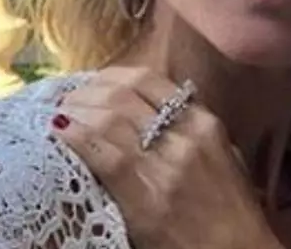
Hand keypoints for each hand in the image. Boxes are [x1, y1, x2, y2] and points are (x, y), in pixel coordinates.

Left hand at [51, 66, 281, 248]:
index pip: (150, 81)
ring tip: (59, 113)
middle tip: (68, 98)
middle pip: (125, 93)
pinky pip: (104, 154)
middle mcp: (185, 136)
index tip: (93, 85)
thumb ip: (193, 132)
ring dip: (77, 110)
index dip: (113, 77)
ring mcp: (165, 165)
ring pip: (109, 117)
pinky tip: (60, 132)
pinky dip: (76, 138)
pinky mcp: (145, 197)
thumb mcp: (224, 158)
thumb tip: (155, 112)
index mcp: (205, 124)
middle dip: (88, 91)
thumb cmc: (232, 212)